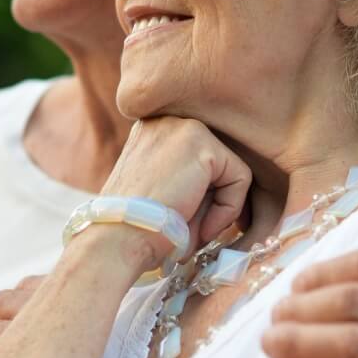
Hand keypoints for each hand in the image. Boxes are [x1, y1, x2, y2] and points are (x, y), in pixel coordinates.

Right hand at [100, 116, 252, 250]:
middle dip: (214, 199)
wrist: (118, 239)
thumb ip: (191, 178)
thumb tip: (232, 187)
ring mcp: (182, 126)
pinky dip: (229, 208)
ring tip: (196, 230)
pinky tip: (202, 227)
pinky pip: (239, 176)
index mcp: (151, 131)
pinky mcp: (200, 141)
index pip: (198, 158)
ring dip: (221, 206)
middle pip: (216, 161)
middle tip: (196, 229)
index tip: (193, 222)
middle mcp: (164, 119)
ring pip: (231, 168)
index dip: (204, 194)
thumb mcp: (162, 191)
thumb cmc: (137, 228)